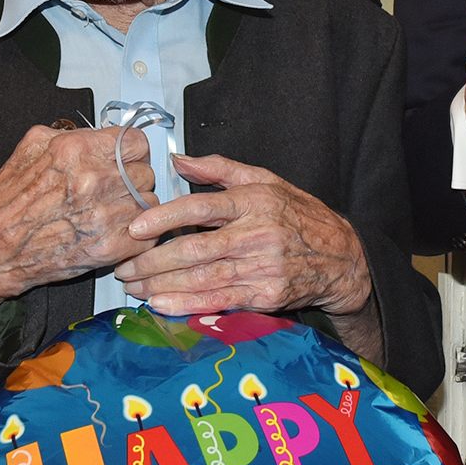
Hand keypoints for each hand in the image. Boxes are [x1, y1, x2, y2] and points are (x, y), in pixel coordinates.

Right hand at [0, 125, 154, 318]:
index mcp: (77, 150)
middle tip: (113, 189)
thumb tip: (99, 133)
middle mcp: (94, 179)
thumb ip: (71, 134)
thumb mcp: (31, 147)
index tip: (127, 159)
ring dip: (134, 208)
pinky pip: (146, 234)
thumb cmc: (8, 203)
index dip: (132, 152)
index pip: (137, 142)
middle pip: (145, 172)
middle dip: (132, 180)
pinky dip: (135, 235)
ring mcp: (104, 214)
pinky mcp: (109, 246)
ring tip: (109, 212)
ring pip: (149, 203)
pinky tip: (114, 231)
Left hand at [114, 154, 379, 356]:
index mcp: (254, 200)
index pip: (201, 205)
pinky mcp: (266, 296)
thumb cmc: (299, 216)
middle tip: (123, 267)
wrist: (342, 258)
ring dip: (162, 286)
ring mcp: (262, 267)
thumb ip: (220, 169)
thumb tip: (177, 159)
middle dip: (152, 261)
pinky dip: (187, 305)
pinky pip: (219, 301)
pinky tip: (162, 305)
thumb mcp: (266, 180)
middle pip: (194, 248)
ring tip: (134, 287)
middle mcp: (257, 233)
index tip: (134, 227)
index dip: (164, 217)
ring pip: (202, 278)